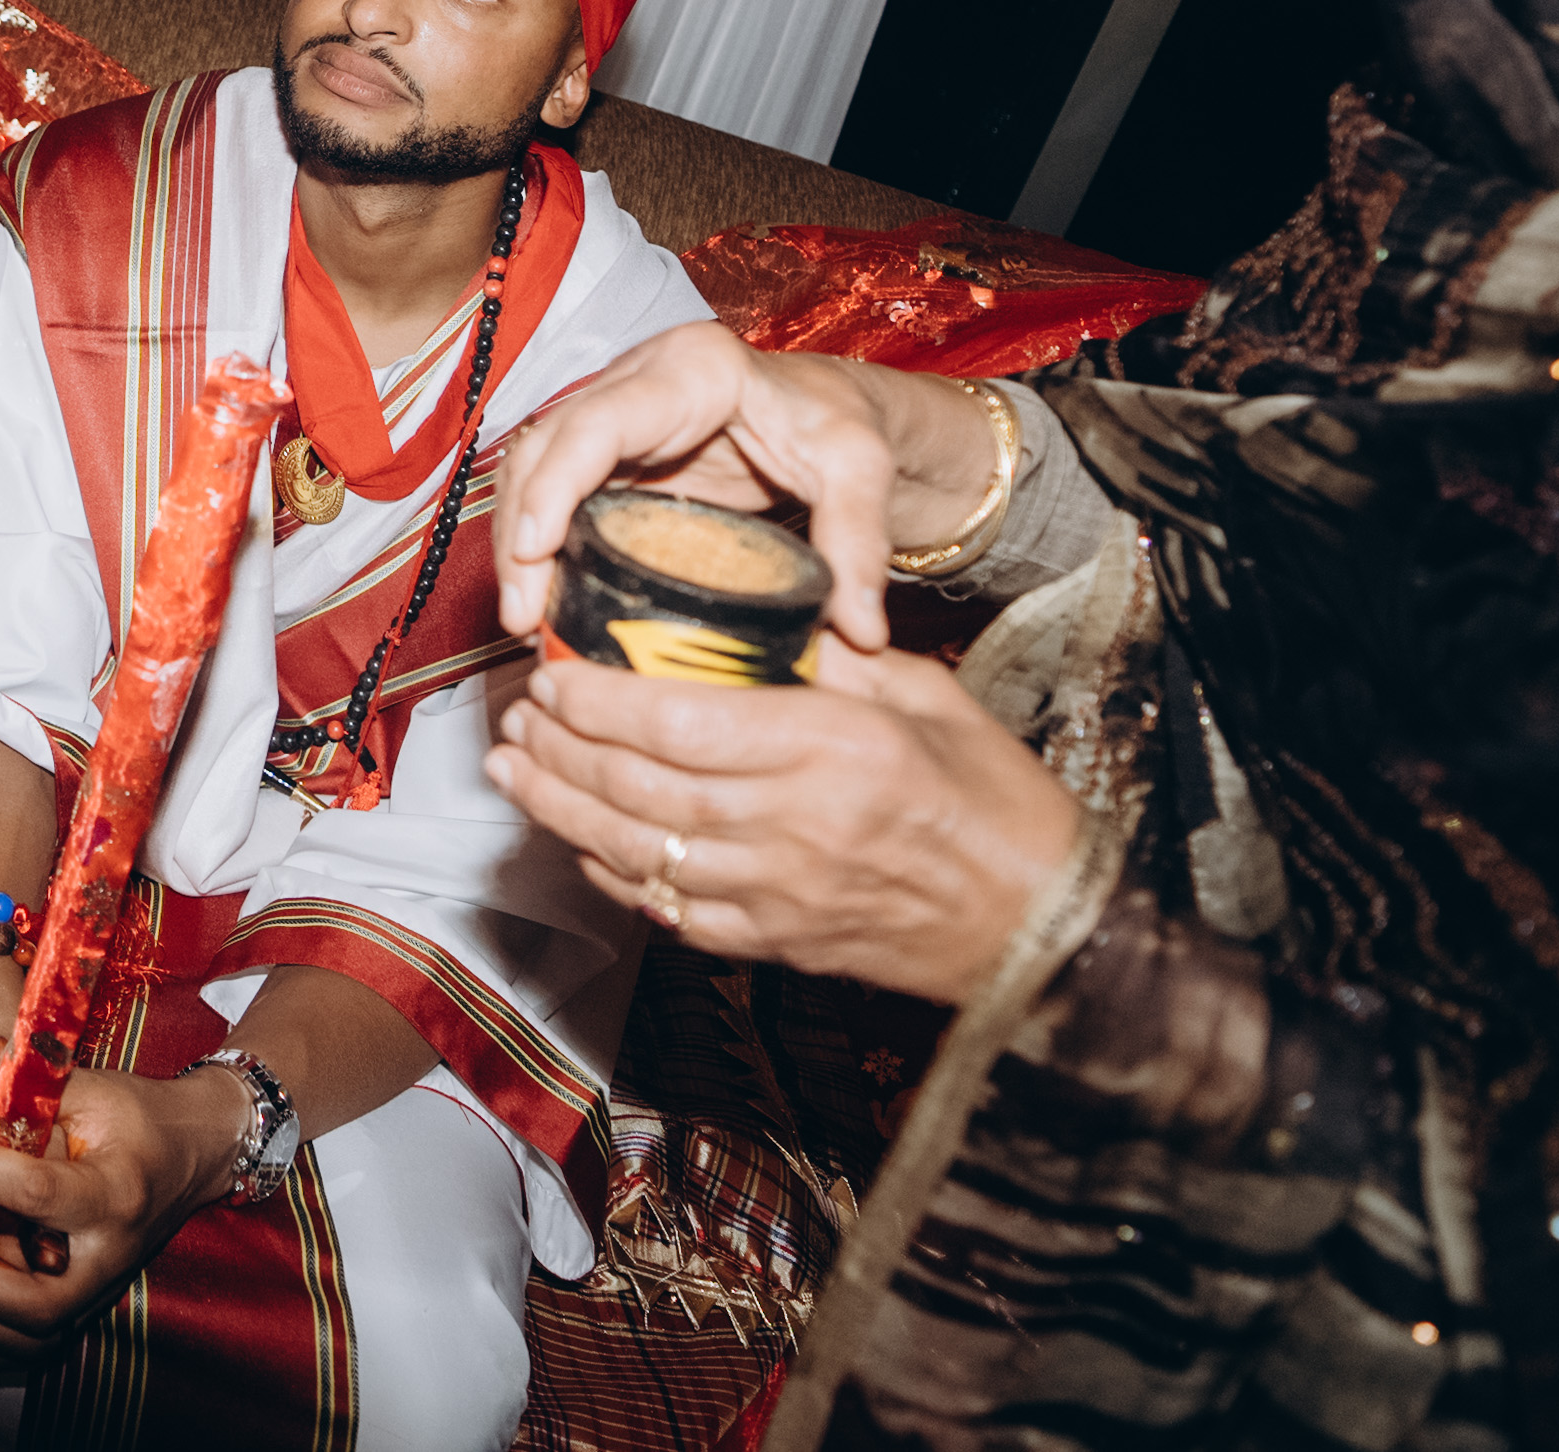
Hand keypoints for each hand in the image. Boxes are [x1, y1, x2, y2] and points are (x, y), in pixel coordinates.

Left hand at [0, 1050, 245, 1359]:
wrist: (189, 1154)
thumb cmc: (135, 1118)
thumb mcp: (90, 1088)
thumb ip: (32, 1082)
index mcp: (114, 1193)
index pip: (35, 1193)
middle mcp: (110, 1254)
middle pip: (37, 1302)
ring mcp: (100, 1288)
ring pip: (29, 1334)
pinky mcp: (87, 1304)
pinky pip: (29, 1341)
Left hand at [482, 644, 1086, 1004]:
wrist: (1043, 928)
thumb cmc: (995, 803)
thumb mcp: (927, 700)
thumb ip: (837, 658)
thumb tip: (759, 615)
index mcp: (834, 750)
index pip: (684, 723)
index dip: (602, 700)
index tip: (555, 672)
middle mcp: (796, 826)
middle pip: (644, 788)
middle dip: (564, 751)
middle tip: (514, 718)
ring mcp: (780, 895)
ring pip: (641, 852)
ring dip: (565, 811)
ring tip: (516, 772)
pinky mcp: (776, 943)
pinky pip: (673, 911)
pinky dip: (616, 875)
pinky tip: (581, 841)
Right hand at [490, 320, 1003, 652]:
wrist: (834, 407)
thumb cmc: (841, 422)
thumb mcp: (861, 471)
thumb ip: (858, 543)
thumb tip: (859, 633)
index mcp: (693, 369)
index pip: (597, 423)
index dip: (552, 486)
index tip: (532, 553)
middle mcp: (638, 381)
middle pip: (545, 447)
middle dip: (520, 530)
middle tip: (521, 615)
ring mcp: (617, 415)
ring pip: (534, 468)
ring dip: (517, 541)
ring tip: (523, 619)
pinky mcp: (611, 454)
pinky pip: (552, 491)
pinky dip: (538, 543)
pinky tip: (545, 598)